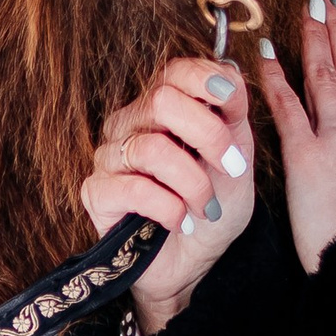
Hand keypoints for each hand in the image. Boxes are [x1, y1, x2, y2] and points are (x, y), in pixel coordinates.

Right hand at [79, 55, 256, 335]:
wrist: (196, 264)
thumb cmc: (213, 207)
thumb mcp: (238, 156)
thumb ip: (234, 115)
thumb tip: (231, 75)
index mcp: (163, 106)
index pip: (175, 71)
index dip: (207, 82)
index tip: (233, 106)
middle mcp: (130, 123)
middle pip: (162, 100)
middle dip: (208, 135)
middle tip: (230, 168)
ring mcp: (109, 156)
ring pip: (151, 148)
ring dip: (193, 183)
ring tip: (206, 208)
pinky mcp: (96, 192)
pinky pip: (134, 189)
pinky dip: (170, 208)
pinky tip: (180, 223)